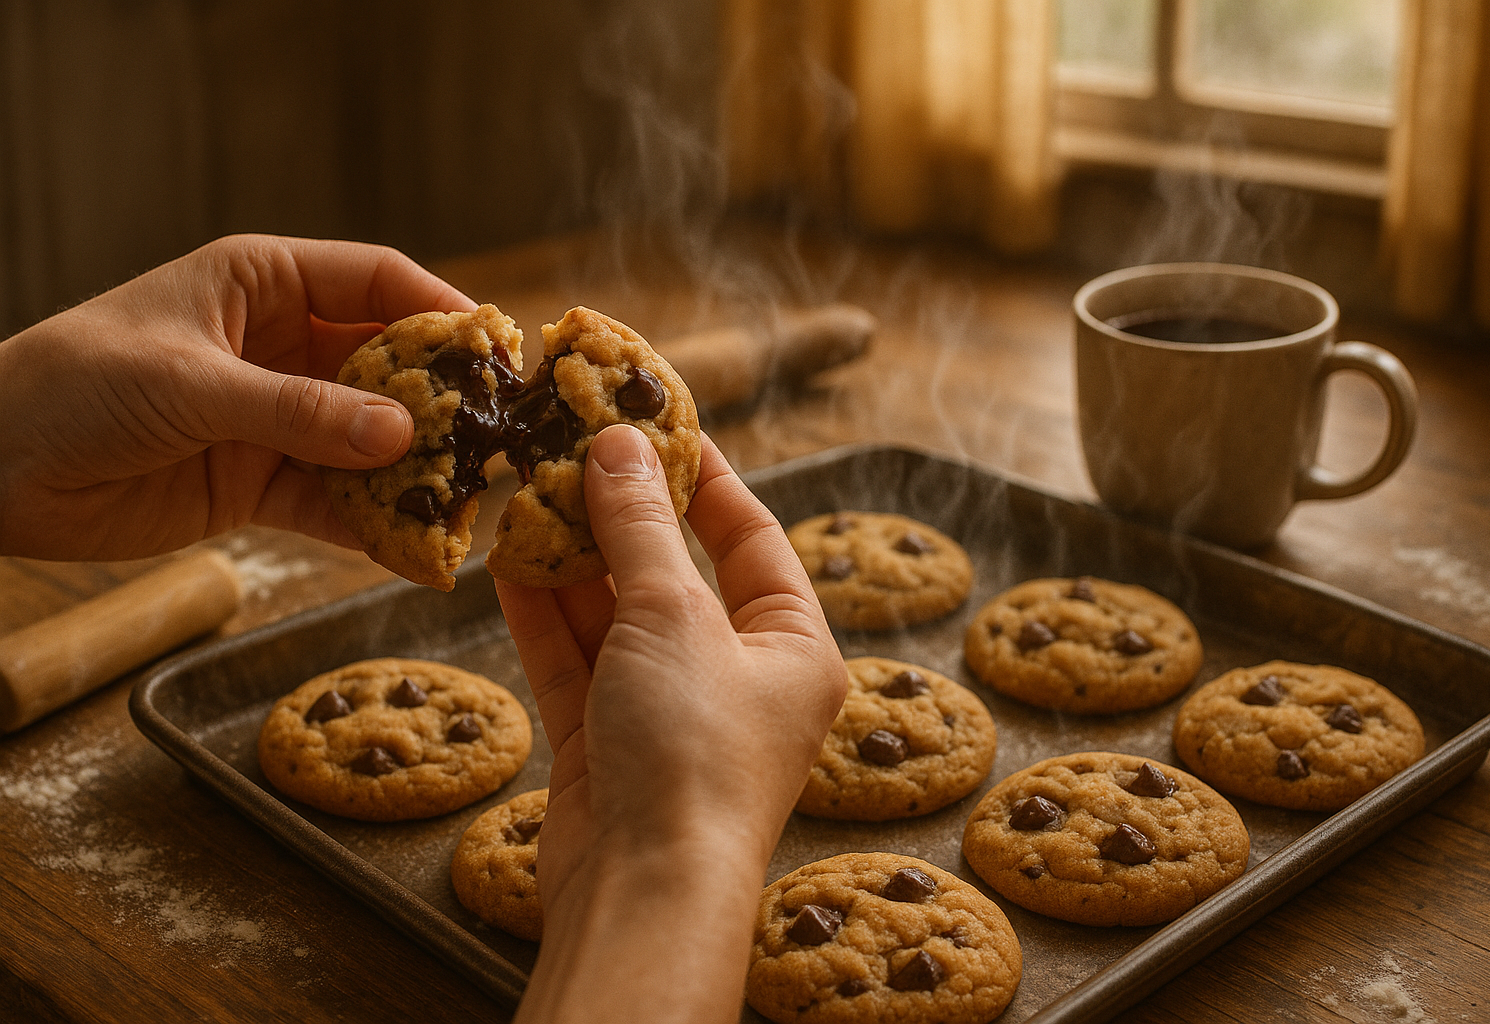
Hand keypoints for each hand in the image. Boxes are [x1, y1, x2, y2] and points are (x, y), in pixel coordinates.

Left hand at [0, 233, 476, 558]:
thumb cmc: (74, 386)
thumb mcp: (191, 384)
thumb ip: (298, 410)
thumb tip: (402, 435)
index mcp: (264, 284)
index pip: (377, 282)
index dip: (441, 313)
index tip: (498, 350)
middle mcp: (283, 346)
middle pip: (390, 366)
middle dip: (443, 403)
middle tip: (498, 438)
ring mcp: (278, 417)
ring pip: (372, 439)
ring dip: (417, 472)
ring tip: (466, 505)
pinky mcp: (263, 482)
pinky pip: (337, 502)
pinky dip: (373, 526)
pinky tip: (412, 550)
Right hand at [497, 427, 845, 1023]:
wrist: (646, 893)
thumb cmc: (694, 753)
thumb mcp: (672, 617)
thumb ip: (639, 529)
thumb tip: (620, 446)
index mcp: (793, 647)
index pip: (752, 538)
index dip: (704, 476)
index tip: (658, 422)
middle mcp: (737, 678)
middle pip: (675, 574)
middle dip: (621, 516)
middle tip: (570, 449)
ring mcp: (668, 713)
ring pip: (615, 616)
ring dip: (571, 559)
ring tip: (527, 490)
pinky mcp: (608, 745)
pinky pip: (575, 661)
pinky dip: (543, 614)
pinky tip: (506, 560)